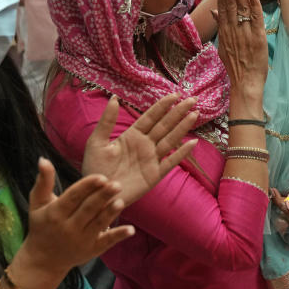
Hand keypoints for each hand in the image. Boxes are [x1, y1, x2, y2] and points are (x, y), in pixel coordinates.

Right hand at [15, 158, 135, 286]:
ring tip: (121, 200)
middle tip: (117, 184)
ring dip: (110, 213)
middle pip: (88, 209)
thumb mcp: (38, 203)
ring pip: (98, 224)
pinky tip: (131, 229)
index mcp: (56, 213)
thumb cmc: (42, 225)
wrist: (43, 260)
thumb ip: (43, 181)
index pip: (73, 197)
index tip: (101, 177)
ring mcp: (81, 240)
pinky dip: (118, 236)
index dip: (87, 187)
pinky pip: (106, 242)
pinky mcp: (92, 250)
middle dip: (103, 197)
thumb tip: (43, 158)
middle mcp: (68, 227)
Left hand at [82, 94, 198, 204]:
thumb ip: (107, 121)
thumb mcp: (97, 142)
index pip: (151, 117)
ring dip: (182, 127)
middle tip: (192, 99)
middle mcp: (144, 145)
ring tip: (194, 114)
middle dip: (178, 112)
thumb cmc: (94, 169)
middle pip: (165, 125)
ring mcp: (151, 159)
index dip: (163, 105)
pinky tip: (192, 143)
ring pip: (170, 139)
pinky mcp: (154, 175)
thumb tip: (114, 98)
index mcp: (132, 135)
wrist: (97, 195)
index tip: (175, 94)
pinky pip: (171, 162)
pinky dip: (181, 153)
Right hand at [216, 0, 267, 105]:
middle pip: (229, 5)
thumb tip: (215, 11)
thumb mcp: (223, 46)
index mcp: (225, 32)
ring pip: (241, 9)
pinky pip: (255, 18)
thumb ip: (221, 27)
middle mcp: (233, 31)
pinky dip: (253, 5)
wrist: (245, 83)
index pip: (222, 7)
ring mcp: (245, 34)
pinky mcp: (258, 38)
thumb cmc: (236, 66)